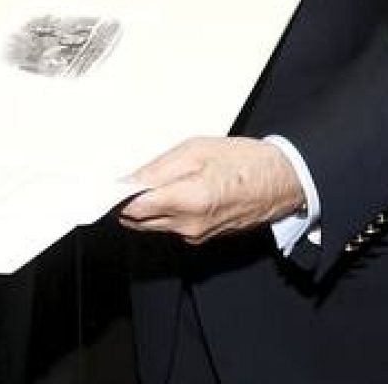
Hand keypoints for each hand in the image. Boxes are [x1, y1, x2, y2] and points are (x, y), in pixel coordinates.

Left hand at [120, 137, 305, 243]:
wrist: (283, 181)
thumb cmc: (245, 160)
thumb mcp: (196, 150)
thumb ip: (158, 168)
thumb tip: (128, 180)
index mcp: (188, 200)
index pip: (134, 208)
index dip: (115, 197)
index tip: (104, 185)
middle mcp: (189, 225)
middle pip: (138, 221)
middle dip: (125, 202)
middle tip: (121, 179)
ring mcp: (196, 235)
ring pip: (153, 225)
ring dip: (144, 207)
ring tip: (148, 181)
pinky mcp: (202, 237)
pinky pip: (170, 226)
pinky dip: (162, 211)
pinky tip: (169, 191)